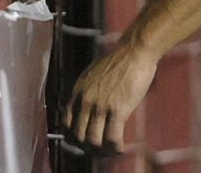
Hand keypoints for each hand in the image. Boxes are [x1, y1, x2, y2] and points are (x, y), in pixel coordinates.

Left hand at [62, 40, 158, 154]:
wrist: (135, 50)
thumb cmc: (119, 60)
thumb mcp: (93, 74)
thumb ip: (86, 92)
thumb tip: (86, 110)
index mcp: (77, 92)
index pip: (65, 124)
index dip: (73, 137)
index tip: (83, 142)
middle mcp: (85, 101)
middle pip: (78, 136)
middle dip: (87, 148)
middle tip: (98, 150)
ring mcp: (101, 106)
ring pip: (94, 141)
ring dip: (102, 151)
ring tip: (110, 151)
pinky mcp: (118, 109)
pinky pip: (112, 138)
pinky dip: (115, 148)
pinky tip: (120, 148)